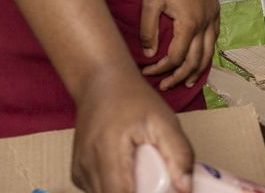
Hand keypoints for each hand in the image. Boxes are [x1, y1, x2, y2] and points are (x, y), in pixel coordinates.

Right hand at [72, 67, 192, 192]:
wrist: (101, 83)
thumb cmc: (133, 98)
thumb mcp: (164, 120)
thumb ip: (179, 153)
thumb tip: (186, 188)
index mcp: (107, 150)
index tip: (160, 187)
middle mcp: (87, 164)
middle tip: (157, 177)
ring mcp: (79, 170)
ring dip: (128, 191)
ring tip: (143, 170)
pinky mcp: (78, 173)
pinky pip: (99, 191)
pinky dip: (116, 188)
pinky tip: (128, 170)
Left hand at [140, 0, 219, 90]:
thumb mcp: (151, 0)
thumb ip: (148, 29)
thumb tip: (148, 53)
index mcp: (188, 25)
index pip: (175, 58)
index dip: (161, 69)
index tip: (147, 71)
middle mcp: (204, 26)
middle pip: (194, 62)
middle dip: (178, 77)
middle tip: (164, 85)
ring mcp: (212, 19)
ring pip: (209, 54)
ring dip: (197, 71)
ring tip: (186, 82)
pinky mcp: (215, 12)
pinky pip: (214, 39)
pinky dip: (207, 54)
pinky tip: (200, 57)